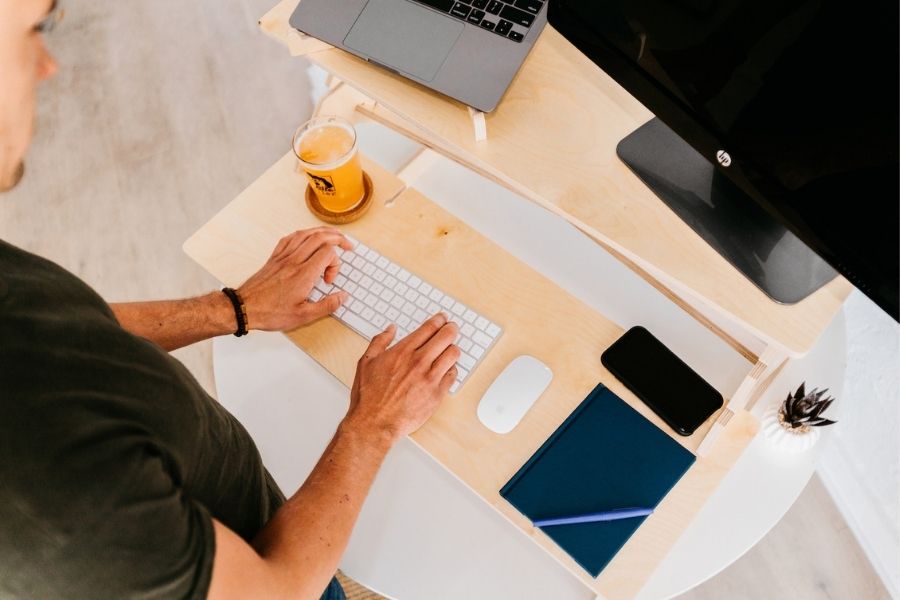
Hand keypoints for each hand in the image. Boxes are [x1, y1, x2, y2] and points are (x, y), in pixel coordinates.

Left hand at [237, 227, 352, 331]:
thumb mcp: (303, 316)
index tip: (329, 280)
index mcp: (303, 275)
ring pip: (306, 234)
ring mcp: (283, 257)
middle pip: (320, 237)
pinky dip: (303, 234)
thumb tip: (342, 296)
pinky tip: (307, 237)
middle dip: (337, 238)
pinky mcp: (275, 257)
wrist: (244, 308)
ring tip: (333, 235)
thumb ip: (327, 306)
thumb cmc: (271, 313)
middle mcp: (294, 261)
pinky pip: (290, 237)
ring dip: (322, 232)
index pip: (328, 252)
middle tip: (347, 245)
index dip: (336, 263)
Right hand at [344, 313, 459, 442]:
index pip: (429, 328)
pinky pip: (453, 375)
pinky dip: (451, 369)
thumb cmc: (369, 396)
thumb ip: (380, 341)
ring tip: (450, 348)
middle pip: (446, 336)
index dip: (438, 320)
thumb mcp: (366, 362)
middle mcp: (419, 362)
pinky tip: (446, 369)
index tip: (442, 319)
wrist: (375, 423)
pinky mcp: (437, 394)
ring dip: (452, 348)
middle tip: (451, 328)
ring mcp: (430, 378)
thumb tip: (391, 329)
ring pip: (453, 354)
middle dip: (451, 329)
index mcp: (403, 351)